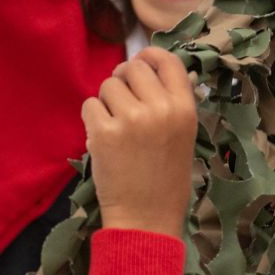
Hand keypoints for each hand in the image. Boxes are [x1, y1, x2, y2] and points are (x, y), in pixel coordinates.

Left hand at [82, 48, 197, 237]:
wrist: (146, 218)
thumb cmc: (165, 181)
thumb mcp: (183, 136)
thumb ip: (170, 103)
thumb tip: (147, 69)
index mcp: (184, 108)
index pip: (168, 60)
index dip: (150, 55)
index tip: (140, 62)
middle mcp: (160, 108)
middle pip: (133, 67)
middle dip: (123, 80)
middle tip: (122, 102)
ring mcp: (131, 119)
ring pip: (108, 85)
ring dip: (106, 102)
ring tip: (115, 128)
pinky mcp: (104, 133)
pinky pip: (89, 106)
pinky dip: (92, 120)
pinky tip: (102, 139)